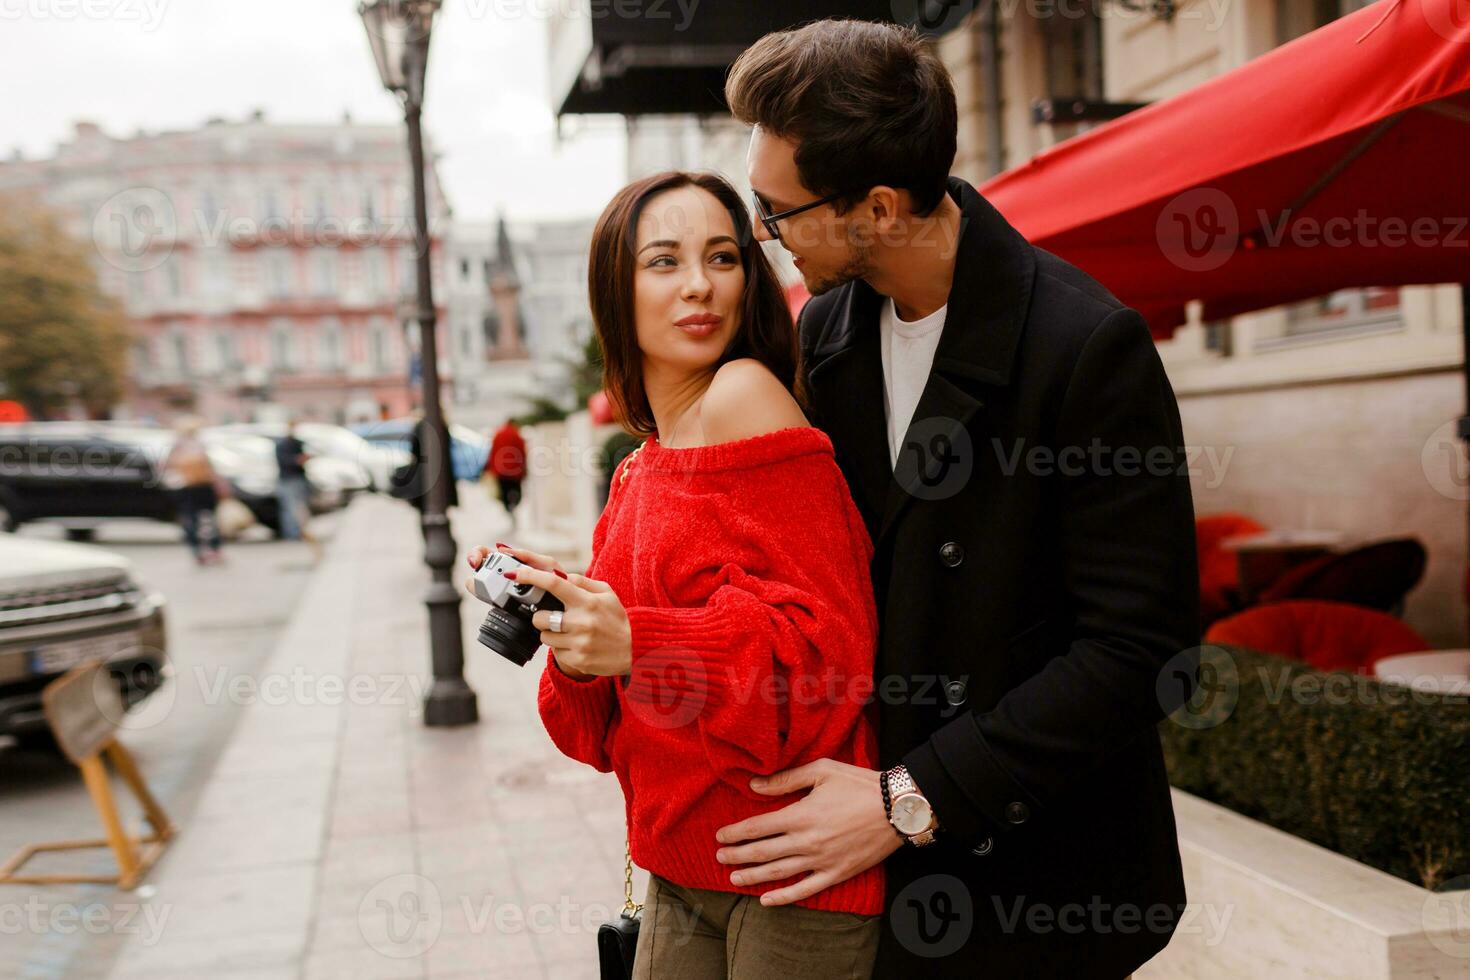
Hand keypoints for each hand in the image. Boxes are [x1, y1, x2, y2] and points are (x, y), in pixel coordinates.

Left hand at [464, 542, 631, 678]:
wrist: (636, 649)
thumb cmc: (618, 619)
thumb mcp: (607, 594)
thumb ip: (583, 582)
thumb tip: (560, 575)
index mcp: (587, 601)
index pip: (554, 584)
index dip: (531, 577)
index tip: (515, 573)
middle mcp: (581, 622)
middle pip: (540, 617)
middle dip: (541, 617)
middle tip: (554, 617)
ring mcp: (579, 643)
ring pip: (544, 637)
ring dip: (551, 634)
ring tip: (570, 633)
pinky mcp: (577, 660)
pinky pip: (555, 653)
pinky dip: (562, 648)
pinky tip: (577, 646)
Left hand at [714, 759, 902, 905]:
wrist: (897, 808)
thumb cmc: (859, 784)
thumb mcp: (821, 770)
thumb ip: (785, 780)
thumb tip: (754, 786)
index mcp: (800, 815)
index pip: (757, 827)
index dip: (735, 833)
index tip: (720, 836)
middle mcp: (806, 841)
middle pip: (762, 852)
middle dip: (737, 856)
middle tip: (720, 858)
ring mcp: (821, 861)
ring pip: (778, 873)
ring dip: (753, 877)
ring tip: (734, 879)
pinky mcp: (836, 873)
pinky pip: (806, 890)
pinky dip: (784, 898)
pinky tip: (767, 901)